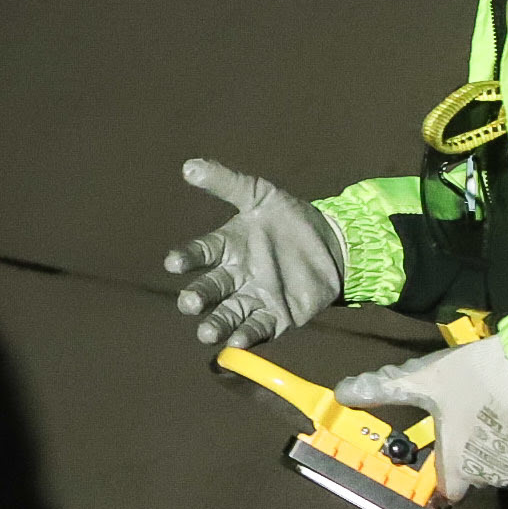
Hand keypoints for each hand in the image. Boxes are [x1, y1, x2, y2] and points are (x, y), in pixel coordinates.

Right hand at [162, 159, 345, 350]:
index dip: (187, 258)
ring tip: (206, 333)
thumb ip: (226, 183)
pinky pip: (258, 329)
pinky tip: (237, 342)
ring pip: (228, 314)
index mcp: (228, 246)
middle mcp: (235, 275)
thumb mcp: (260, 195)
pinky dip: (246, 336)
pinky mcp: (277, 317)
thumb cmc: (290, 220)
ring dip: (216, 324)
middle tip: (190, 302)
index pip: (201, 253)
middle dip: (198, 296)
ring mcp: (255, 298)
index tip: (173, 262)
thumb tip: (189, 166)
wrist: (333, 243)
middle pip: (210, 289)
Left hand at [335, 335, 507, 498]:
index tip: (456, 453)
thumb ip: (387, 388)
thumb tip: (342, 393)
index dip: (451, 471)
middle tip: (494, 417)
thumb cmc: (483, 375)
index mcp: (460, 465)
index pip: (450, 488)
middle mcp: (495, 481)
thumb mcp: (428, 377)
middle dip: (489, 452)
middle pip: (488, 474)